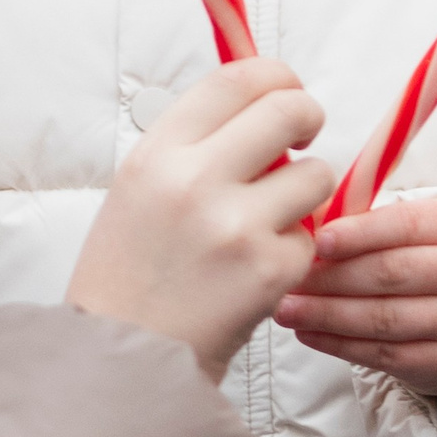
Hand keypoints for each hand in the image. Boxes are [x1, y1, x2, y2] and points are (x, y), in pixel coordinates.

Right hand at [67, 60, 332, 380]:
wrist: (121, 360)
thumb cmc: (127, 276)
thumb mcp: (138, 189)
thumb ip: (192, 146)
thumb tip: (257, 104)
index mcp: (157, 154)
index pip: (237, 78)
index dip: (276, 77)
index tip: (286, 90)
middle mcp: (195, 180)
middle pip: (289, 109)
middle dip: (308, 116)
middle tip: (302, 136)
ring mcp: (237, 226)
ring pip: (315, 173)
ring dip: (303, 191)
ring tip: (268, 218)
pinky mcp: (270, 271)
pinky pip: (311, 237)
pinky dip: (293, 250)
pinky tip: (256, 268)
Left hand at [274, 197, 436, 397]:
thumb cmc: (432, 258)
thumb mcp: (417, 228)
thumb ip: (368, 221)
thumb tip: (305, 219)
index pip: (405, 225)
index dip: (358, 233)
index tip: (318, 241)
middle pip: (391, 273)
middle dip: (332, 278)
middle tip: (289, 279)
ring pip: (384, 318)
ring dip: (327, 314)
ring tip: (286, 309)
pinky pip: (384, 354)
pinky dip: (340, 345)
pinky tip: (308, 333)